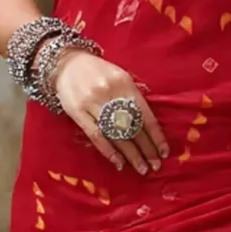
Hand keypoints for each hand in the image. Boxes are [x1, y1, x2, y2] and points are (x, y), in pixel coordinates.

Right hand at [51, 49, 169, 175]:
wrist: (66, 63)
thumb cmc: (98, 72)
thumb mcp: (120, 77)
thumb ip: (133, 97)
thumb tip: (149, 126)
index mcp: (125, 84)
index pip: (145, 115)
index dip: (156, 135)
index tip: (164, 152)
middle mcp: (110, 94)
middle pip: (132, 126)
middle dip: (146, 149)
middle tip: (155, 166)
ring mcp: (92, 103)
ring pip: (116, 133)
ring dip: (130, 154)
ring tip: (141, 168)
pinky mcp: (77, 112)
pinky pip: (95, 135)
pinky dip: (108, 150)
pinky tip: (118, 162)